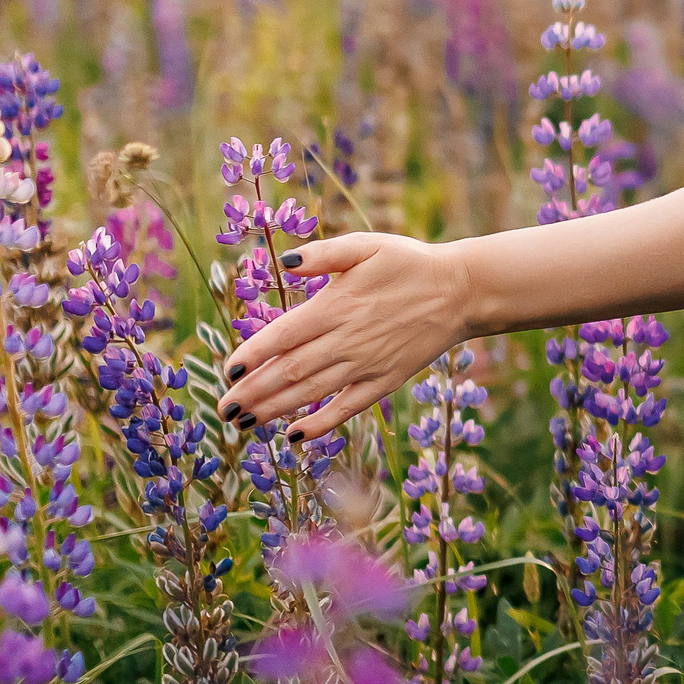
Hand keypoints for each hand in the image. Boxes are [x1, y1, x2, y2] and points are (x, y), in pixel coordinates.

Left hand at [217, 233, 472, 437]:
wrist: (460, 291)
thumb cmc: (409, 264)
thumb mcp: (366, 246)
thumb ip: (323, 253)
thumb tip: (284, 260)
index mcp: (336, 306)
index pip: (283, 337)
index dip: (252, 356)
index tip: (228, 372)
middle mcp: (347, 340)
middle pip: (289, 372)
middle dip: (252, 393)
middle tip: (223, 409)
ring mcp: (366, 365)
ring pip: (312, 394)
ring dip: (274, 411)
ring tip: (244, 424)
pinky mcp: (385, 382)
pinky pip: (347, 408)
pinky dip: (321, 425)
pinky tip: (296, 437)